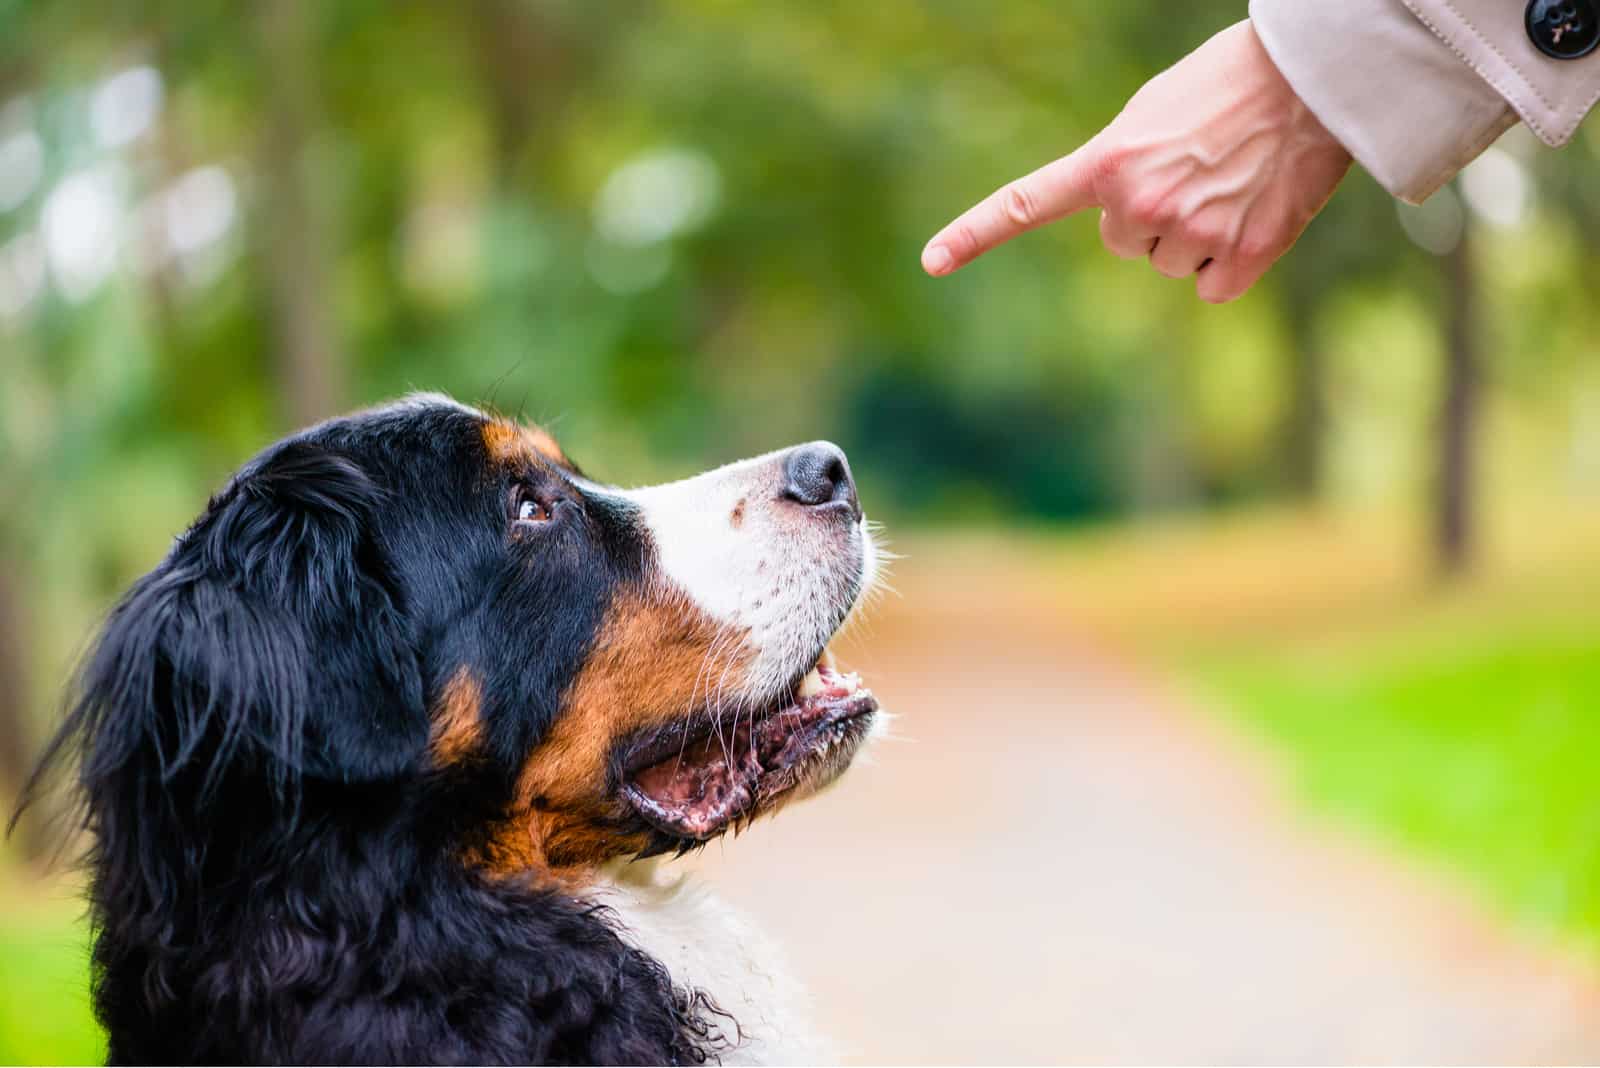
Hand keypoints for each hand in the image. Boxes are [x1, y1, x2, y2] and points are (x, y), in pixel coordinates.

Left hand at [921, 20, 1352, 302]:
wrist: (1313, 81)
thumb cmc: (1232, 85)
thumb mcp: (1153, 114)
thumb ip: (1121, 167)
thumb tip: (1129, 221)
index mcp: (1110, 162)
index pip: (1028, 202)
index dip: (975, 235)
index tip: (931, 262)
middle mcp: (1139, 205)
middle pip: (1126, 243)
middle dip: (1154, 216)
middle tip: (1197, 169)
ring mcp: (1190, 236)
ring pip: (1170, 265)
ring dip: (1196, 237)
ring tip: (1231, 184)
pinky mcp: (1240, 259)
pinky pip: (1213, 288)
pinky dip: (1232, 264)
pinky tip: (1252, 217)